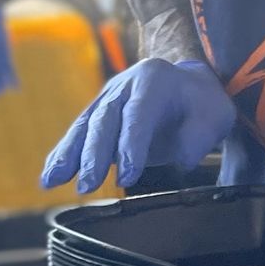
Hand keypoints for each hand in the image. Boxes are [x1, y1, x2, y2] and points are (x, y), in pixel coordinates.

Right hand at [40, 58, 236, 195]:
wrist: (187, 84)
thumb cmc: (202, 103)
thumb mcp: (215, 115)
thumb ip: (199, 136)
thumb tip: (182, 157)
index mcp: (154, 80)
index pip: (138, 114)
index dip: (130, 146)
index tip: (126, 176)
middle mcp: (124, 85)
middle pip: (105, 119)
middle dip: (94, 154)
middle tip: (88, 185)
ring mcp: (107, 97)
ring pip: (84, 126)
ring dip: (68, 156)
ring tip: (52, 181)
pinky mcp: (98, 113)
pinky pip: (78, 134)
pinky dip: (63, 155)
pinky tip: (50, 176)